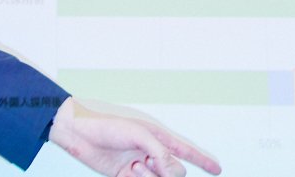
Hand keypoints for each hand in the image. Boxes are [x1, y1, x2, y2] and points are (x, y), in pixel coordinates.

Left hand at [47, 97, 221, 176]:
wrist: (76, 131)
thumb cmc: (105, 123)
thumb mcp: (137, 133)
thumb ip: (159, 151)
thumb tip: (172, 171)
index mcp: (156, 135)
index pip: (186, 150)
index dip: (203, 160)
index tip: (219, 170)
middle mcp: (150, 150)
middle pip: (175, 170)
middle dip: (167, 171)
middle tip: (146, 162)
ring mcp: (139, 164)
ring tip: (135, 167)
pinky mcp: (124, 175)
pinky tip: (130, 171)